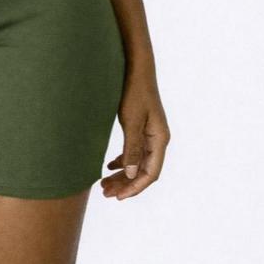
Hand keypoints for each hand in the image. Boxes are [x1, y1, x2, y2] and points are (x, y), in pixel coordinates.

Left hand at [101, 67, 169, 200]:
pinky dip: (122, 161)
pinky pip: (134, 151)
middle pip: (143, 171)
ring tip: (104, 184)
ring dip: (122, 174)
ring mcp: (150, 133)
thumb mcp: (131, 120)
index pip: (150, 173)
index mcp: (160, 139)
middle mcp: (158, 139)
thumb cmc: (133, 90)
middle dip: (125, 184)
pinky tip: (109, 165)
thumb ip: (132, 148)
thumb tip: (130, 175)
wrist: (136, 66)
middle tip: (105, 193)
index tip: (117, 197)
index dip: (134, 188)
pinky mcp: (141, 126)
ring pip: (137, 162)